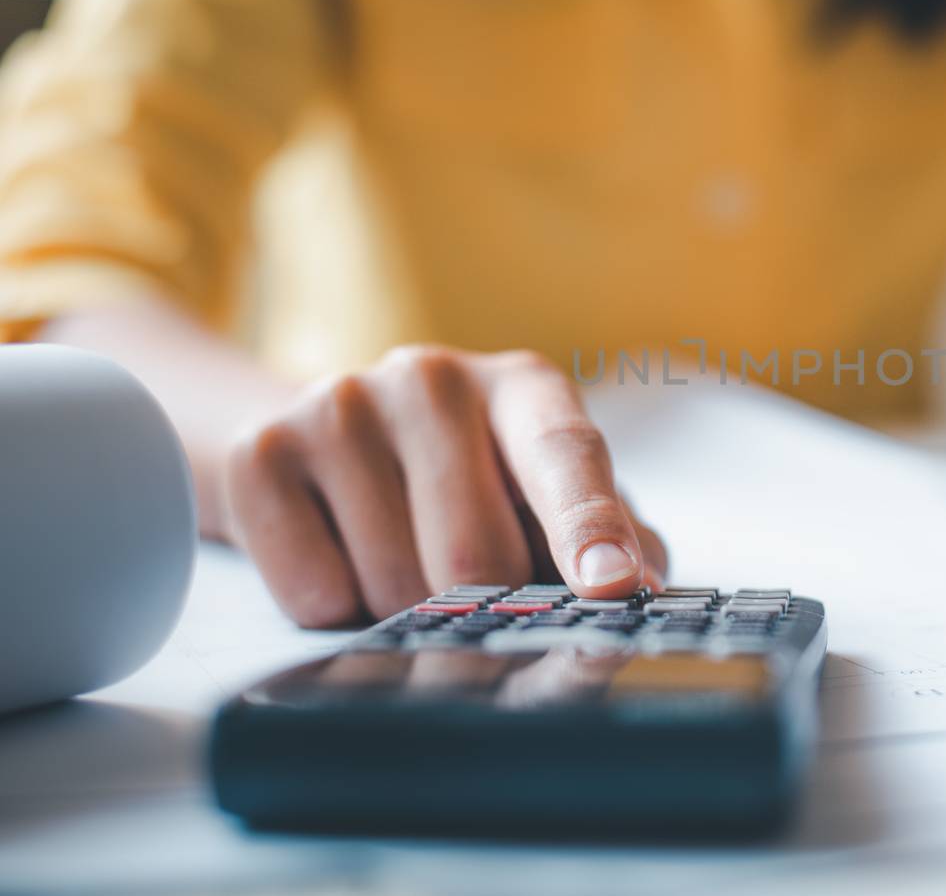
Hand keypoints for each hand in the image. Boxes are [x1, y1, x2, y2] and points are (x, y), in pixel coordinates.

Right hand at [222, 345, 667, 626]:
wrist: (331, 443)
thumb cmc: (474, 483)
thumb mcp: (550, 496)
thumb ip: (611, 539)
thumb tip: (638, 595)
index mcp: (525, 388)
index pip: (565, 455)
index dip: (590, 526)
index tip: (614, 585)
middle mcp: (435, 376)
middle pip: (475, 552)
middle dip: (486, 609)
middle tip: (479, 599)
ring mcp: (341, 403)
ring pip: (391, 582)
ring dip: (407, 614)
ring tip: (404, 565)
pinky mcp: (262, 451)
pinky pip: (312, 590)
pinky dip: (334, 610)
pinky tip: (342, 560)